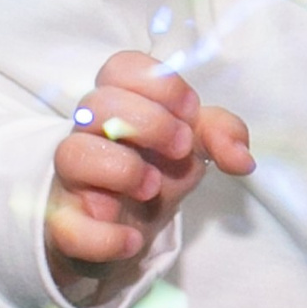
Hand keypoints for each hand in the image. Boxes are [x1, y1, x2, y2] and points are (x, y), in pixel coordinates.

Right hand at [46, 52, 253, 301]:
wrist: (122, 234)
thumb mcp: (193, 148)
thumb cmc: (156, 173)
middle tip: (180, 149)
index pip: (121, 66)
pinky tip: (132, 241)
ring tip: (152, 189)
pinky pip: (67, 227)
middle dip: (149, 122)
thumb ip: (221, 135)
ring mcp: (71, 180)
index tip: (189, 112)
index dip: (160, 84)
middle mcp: (88, 135)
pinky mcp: (64, 226)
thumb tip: (242, 158)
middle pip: (96, 103)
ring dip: (122, 170)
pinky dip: (105, 236)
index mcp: (120, 105)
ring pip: (72, 154)